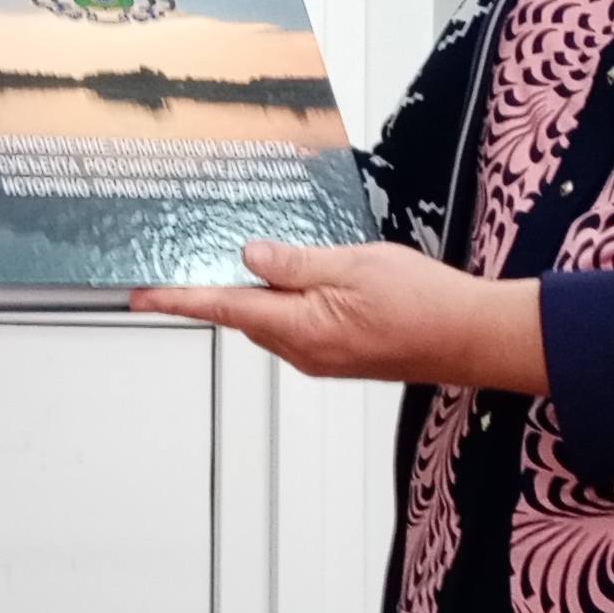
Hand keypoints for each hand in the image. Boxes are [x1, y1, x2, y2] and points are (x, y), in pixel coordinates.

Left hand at [128, 240, 550, 390]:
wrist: (472, 337)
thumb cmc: (425, 303)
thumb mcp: (353, 266)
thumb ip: (296, 263)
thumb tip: (249, 257)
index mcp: (300, 328)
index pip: (223, 308)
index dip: (178, 298)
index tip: (140, 294)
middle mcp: (303, 350)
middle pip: (243, 315)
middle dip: (212, 288)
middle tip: (184, 259)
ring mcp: (322, 355)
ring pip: (270, 318)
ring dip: (252, 292)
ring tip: (240, 257)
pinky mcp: (340, 353)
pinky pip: (296, 324)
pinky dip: (283, 300)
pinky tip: (293, 277)